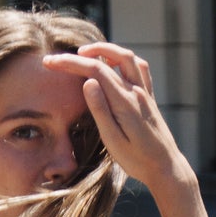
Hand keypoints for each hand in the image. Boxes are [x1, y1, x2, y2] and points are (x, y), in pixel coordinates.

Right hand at [41, 42, 190, 196]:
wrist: (166, 167)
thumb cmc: (137, 160)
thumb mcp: (113, 141)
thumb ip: (100, 110)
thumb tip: (88, 82)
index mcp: (124, 102)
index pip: (94, 71)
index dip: (70, 63)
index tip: (49, 63)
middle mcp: (136, 91)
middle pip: (106, 60)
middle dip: (80, 55)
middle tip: (60, 57)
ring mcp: (145, 92)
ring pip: (126, 57)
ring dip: (104, 49)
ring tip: (85, 53)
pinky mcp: (149, 97)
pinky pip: (139, 67)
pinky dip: (124, 59)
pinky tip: (114, 64)